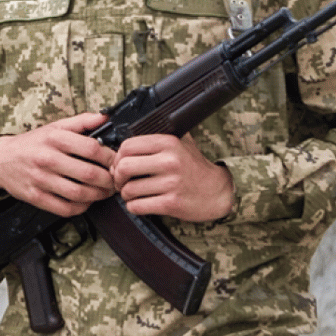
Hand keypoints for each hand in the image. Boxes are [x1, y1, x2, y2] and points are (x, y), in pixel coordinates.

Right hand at [0, 112, 114, 217]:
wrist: (0, 160)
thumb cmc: (31, 143)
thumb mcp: (54, 127)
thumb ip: (81, 121)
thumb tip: (105, 116)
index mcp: (54, 138)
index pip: (91, 148)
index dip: (110, 157)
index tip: (116, 161)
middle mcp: (47, 158)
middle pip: (88, 173)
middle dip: (109, 180)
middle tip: (115, 180)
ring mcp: (40, 179)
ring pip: (79, 193)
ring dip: (98, 195)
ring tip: (104, 192)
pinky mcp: (36, 197)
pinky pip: (65, 208)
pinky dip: (81, 207)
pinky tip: (86, 201)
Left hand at [111, 134, 234, 222]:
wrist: (217, 191)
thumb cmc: (194, 167)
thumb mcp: (181, 142)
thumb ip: (159, 134)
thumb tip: (128, 129)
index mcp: (169, 143)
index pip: (127, 146)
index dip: (117, 157)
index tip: (119, 164)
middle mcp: (170, 161)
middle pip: (124, 167)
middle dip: (117, 177)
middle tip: (121, 181)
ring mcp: (171, 184)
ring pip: (129, 190)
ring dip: (125, 194)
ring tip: (131, 193)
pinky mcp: (172, 204)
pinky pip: (138, 206)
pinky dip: (133, 206)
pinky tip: (140, 202)